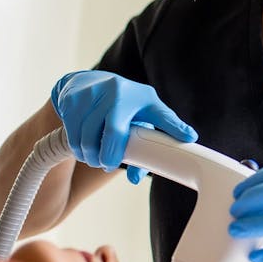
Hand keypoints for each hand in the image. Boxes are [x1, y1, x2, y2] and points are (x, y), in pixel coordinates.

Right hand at [50, 70, 197, 182]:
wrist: (87, 82)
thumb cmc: (120, 108)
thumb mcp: (137, 120)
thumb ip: (143, 147)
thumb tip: (136, 179)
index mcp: (145, 99)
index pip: (163, 115)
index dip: (176, 127)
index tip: (190, 138)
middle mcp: (122, 92)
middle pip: (116, 131)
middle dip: (111, 155)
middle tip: (108, 165)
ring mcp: (97, 92)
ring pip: (89, 135)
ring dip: (90, 155)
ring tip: (94, 158)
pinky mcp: (75, 97)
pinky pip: (73, 131)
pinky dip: (76, 146)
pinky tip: (82, 147)